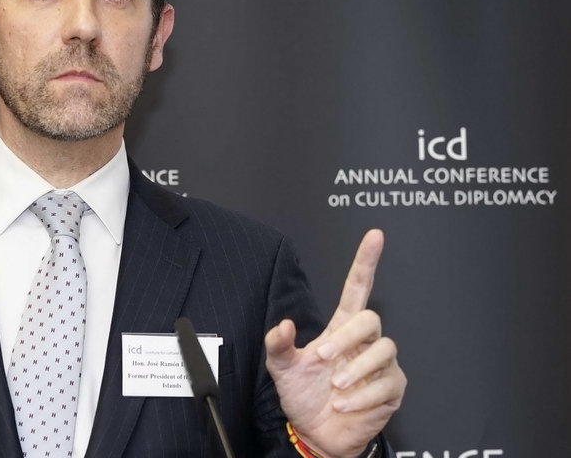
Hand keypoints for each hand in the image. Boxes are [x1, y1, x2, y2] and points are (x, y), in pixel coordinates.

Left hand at [264, 230, 405, 457]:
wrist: (315, 434)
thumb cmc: (303, 395)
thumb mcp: (282, 369)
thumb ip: (278, 345)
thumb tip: (285, 324)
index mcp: (340, 329)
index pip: (357, 288)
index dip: (366, 262)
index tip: (375, 236)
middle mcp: (363, 343)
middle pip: (370, 319)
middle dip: (348, 337)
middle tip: (324, 359)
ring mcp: (381, 365)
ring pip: (384, 350)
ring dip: (356, 370)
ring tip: (334, 387)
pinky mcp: (392, 389)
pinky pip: (387, 384)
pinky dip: (362, 396)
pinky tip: (344, 404)